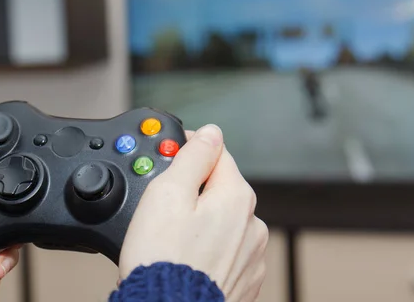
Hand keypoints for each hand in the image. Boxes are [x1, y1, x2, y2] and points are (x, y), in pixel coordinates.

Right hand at [119, 124, 268, 301]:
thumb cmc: (163, 259)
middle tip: (162, 207)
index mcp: (236, 196)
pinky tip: (186, 259)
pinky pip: (224, 251)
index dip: (188, 149)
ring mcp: (250, 255)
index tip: (168, 158)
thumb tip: (210, 132)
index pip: (216, 151)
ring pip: (222, 221)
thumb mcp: (168, 192)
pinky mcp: (243, 280)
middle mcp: (252, 224)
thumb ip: (193, 156)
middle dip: (193, 190)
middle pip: (219, 188)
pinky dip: (208, 251)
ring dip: (201, 222)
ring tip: (172, 239)